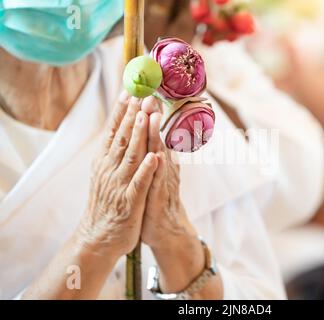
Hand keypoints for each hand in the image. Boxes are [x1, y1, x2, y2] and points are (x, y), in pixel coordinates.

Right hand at [76, 92, 157, 259]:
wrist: (98, 237)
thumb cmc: (107, 204)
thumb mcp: (106, 174)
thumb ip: (114, 153)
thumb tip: (119, 130)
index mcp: (105, 162)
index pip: (113, 132)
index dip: (122, 111)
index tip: (130, 90)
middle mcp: (110, 170)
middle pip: (122, 138)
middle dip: (133, 115)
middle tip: (142, 92)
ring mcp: (120, 185)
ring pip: (131, 156)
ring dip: (138, 135)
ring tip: (146, 115)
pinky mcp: (130, 202)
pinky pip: (140, 184)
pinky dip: (146, 170)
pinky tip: (154, 157)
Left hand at [139, 97, 196, 247]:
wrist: (167, 231)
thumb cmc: (157, 201)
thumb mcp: (156, 175)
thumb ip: (156, 156)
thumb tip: (156, 137)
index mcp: (158, 162)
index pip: (151, 135)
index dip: (145, 115)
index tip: (141, 93)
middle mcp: (162, 169)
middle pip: (157, 139)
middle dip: (151, 117)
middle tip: (150, 95)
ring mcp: (163, 183)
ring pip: (159, 156)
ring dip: (156, 136)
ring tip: (152, 116)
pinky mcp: (160, 200)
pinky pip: (158, 183)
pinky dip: (157, 169)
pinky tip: (157, 157)